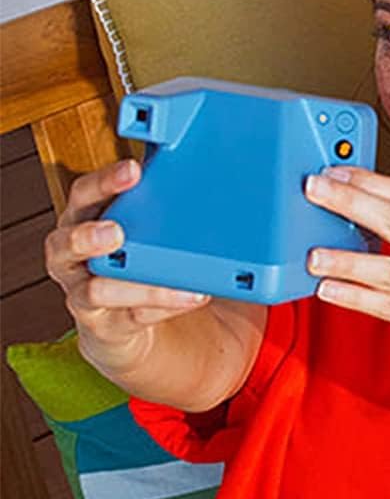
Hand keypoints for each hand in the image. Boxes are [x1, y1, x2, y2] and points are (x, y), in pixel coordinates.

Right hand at [44, 158, 210, 383]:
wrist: (131, 326)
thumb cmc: (141, 265)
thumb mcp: (149, 233)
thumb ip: (164, 211)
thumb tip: (214, 180)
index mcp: (85, 223)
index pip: (83, 195)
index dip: (104, 182)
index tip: (133, 170)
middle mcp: (75, 258)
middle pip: (66, 243)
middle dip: (89, 236)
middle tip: (117, 232)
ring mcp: (84, 295)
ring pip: (96, 290)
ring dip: (135, 283)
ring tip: (170, 276)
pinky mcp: (105, 327)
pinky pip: (131, 317)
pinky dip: (162, 306)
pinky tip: (190, 296)